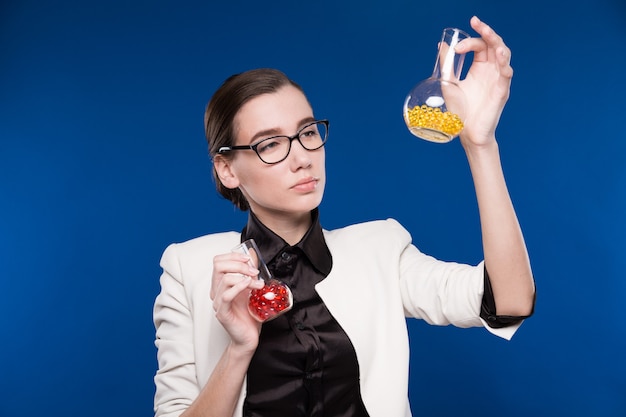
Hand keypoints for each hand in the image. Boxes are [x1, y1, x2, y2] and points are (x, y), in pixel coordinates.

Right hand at [210, 252, 264, 351]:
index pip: (218, 261)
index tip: (248, 260)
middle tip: (254, 271)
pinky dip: (239, 287)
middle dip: (239, 264)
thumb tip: (254, 258)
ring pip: (225, 279)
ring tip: (259, 284)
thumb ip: (250, 275)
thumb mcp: (251, 290)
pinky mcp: (222, 313)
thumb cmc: (250, 315)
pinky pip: (226, 295)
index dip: (233, 256)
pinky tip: (250, 287)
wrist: (248, 337)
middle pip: (218, 266)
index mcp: (220, 285)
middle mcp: (216, 292)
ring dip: (245, 277)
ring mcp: (217, 302)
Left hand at [455, 16, 512, 146]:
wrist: (466, 132)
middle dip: (486, 32)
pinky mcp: (501, 91)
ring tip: (489, 35)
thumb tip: (442, 45)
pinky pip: (506, 74)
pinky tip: (500, 56)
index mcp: (480, 67)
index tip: (455, 48)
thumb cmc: (460, 109)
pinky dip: (504, 64)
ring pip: (504, 55)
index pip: (479, 46)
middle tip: (476, 23)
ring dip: (497, 44)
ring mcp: (497, 80)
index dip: (468, 42)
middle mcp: (491, 71)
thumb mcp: (449, 83)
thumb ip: (447, 65)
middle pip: (494, 45)